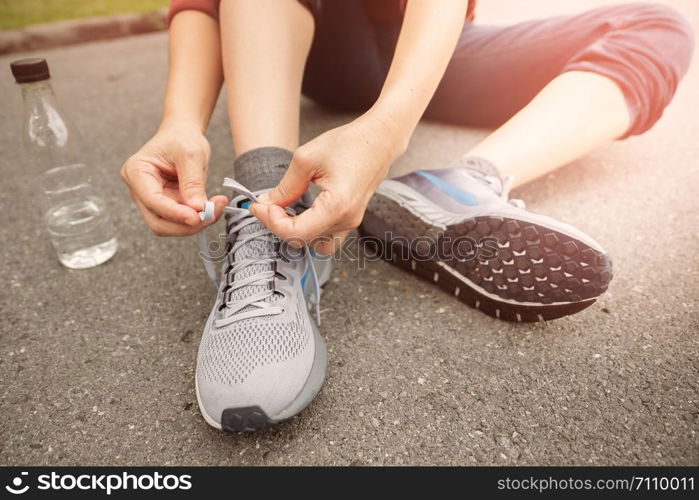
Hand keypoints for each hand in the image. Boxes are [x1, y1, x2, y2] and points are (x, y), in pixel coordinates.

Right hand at [120, 122, 227, 235]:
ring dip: (194, 224)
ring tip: (215, 208)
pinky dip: (197, 219)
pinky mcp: (166, 206)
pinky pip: (180, 221)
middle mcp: (139, 190)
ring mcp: (151, 201)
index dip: (175, 214)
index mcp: (137, 172)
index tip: (197, 217)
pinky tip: (211, 208)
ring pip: (169, 226)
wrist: (182, 135)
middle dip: (185, 224)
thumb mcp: (191, 154)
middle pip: (158, 222)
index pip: (153, 201)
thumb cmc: (181, 138)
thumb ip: (193, 182)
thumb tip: (197, 208)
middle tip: (212, 214)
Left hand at [250, 112, 406, 253]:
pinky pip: (327, 236)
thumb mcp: (306, 159)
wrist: (380, 139)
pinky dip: (309, 229)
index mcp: (337, 206)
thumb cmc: (350, 143)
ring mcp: (351, 221)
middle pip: (303, 240)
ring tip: (283, 211)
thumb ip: (285, 186)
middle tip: (266, 205)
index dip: (272, 222)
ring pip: (316, 243)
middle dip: (279, 225)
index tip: (260, 206)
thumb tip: (268, 202)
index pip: (296, 232)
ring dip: (295, 231)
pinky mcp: (351, 218)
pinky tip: (299, 212)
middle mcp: (347, 220)